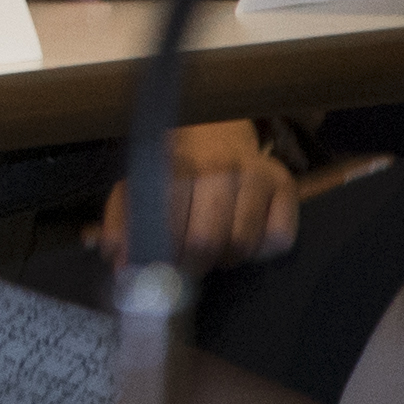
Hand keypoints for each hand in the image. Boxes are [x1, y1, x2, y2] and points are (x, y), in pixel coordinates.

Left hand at [96, 120, 300, 265]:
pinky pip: (279, 239)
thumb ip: (121, 223)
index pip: (167, 229)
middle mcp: (217, 167)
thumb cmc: (174, 169)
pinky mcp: (286, 184)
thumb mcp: (138, 186)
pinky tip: (247, 237)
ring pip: (241, 245)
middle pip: (205, 243)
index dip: (161, 260)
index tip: (157, 274)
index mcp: (174, 166)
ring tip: (215, 249)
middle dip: (192, 266)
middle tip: (186, 267)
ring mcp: (255, 174)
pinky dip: (261, 251)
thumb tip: (116, 259)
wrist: (216, 129)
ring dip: (225, 258)